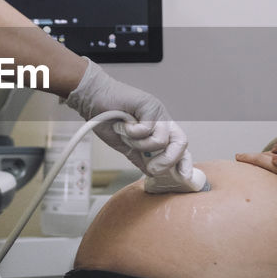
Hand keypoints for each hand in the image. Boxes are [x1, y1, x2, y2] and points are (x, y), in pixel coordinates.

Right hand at [65, 59, 191, 179]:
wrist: (92, 100)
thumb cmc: (107, 119)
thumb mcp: (125, 146)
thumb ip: (139, 157)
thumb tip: (150, 172)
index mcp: (159, 130)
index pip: (179, 147)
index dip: (184, 162)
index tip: (182, 177)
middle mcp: (162, 120)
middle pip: (181, 143)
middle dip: (167, 160)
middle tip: (152, 167)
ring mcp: (157, 112)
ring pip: (162, 141)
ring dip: (140, 145)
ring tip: (127, 135)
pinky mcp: (150, 104)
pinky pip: (147, 129)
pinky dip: (131, 132)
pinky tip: (123, 124)